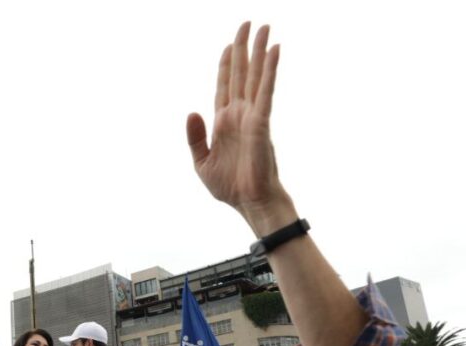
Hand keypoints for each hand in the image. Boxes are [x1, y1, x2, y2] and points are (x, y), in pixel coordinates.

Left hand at [186, 22, 296, 235]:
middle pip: (241, 73)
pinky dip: (270, 72)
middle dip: (244, 48)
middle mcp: (238, 114)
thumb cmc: (229, 186)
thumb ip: (194, 137)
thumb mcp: (201, 162)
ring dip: (260, 51)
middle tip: (249, 23)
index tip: (229, 44)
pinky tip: (274, 52)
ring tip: (265, 27)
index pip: (225, 85)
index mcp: (223, 122)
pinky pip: (266, 92)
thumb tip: (191, 111)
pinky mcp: (261, 122)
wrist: (248, 203)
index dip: (227, 64)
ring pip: (256, 77)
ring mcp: (251, 116)